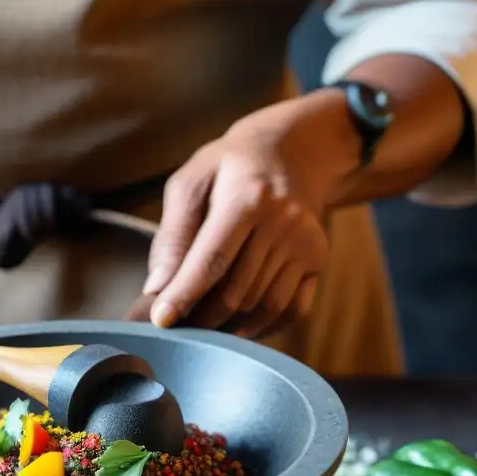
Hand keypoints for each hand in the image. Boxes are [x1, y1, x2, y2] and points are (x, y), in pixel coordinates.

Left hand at [131, 92, 356, 339]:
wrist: (294, 148)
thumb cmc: (230, 166)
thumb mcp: (192, 181)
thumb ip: (172, 234)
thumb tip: (157, 287)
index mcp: (248, 198)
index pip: (212, 261)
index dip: (185, 294)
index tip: (160, 321)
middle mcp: (283, 223)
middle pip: (237, 291)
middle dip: (201, 316)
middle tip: (175, 326)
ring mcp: (305, 244)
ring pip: (263, 306)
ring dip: (229, 324)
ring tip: (200, 326)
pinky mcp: (318, 259)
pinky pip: (292, 310)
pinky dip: (263, 327)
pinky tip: (236, 327)